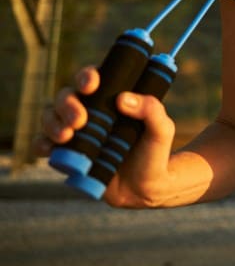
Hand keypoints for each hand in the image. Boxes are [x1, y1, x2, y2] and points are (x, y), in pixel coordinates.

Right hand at [36, 66, 176, 207]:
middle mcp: (90, 111)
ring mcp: (76, 132)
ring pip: (51, 116)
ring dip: (52, 123)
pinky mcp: (66, 154)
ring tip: (67, 136)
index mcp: (111, 98)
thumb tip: (123, 99)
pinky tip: (50, 148)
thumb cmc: (156, 153)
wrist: (145, 189)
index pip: (93, 79)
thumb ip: (152, 110)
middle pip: (66, 96)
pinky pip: (43, 144)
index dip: (86, 76)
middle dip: (67, 104)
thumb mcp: (162, 130)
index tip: (92, 85)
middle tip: (80, 121)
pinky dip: (41, 144)